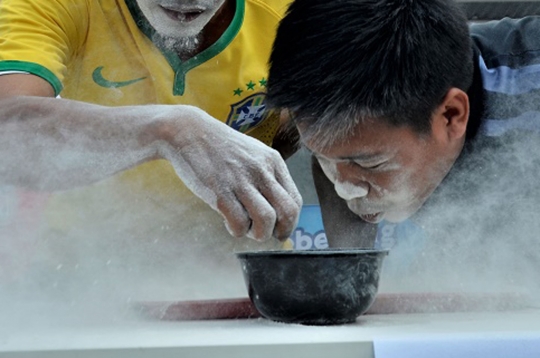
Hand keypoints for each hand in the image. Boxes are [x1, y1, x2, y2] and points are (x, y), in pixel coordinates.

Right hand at [157, 106, 302, 241]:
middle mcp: (261, 171)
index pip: (295, 200)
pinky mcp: (220, 191)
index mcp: (273, 161)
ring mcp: (241, 181)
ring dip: (258, 234)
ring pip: (266, 220)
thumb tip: (277, 211)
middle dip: (279, 232)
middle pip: (287, 212)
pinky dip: (236, 230)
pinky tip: (228, 222)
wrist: (189, 132)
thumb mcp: (253, 155)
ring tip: (246, 229)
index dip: (290, 222)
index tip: (280, 230)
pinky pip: (238, 223)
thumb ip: (267, 177)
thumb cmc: (220, 148)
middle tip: (266, 235)